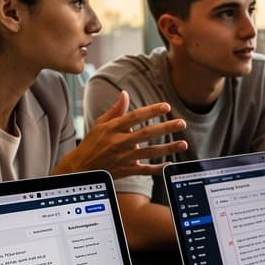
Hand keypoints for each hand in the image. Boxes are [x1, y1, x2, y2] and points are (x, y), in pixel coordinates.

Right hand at [55, 91, 187, 177]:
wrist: (81, 168)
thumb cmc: (92, 143)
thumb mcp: (100, 124)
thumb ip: (115, 110)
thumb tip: (125, 93)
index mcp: (113, 128)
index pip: (135, 117)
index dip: (151, 111)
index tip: (166, 106)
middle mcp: (119, 142)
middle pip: (146, 134)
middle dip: (165, 128)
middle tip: (181, 123)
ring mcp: (123, 157)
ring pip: (149, 152)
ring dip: (167, 148)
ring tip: (183, 144)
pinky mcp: (126, 170)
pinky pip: (145, 170)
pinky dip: (158, 169)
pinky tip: (170, 165)